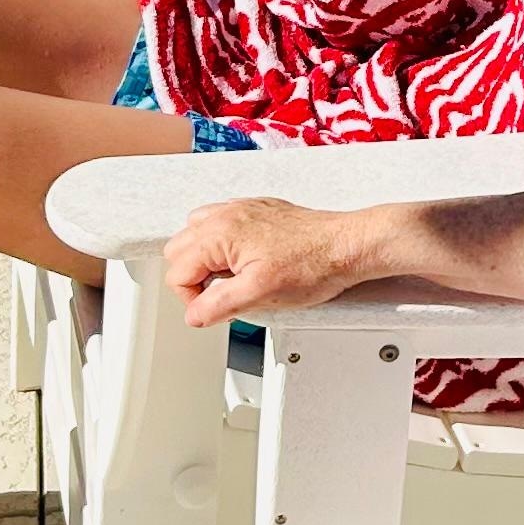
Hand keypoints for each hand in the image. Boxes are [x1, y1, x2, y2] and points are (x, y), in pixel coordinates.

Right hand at [166, 198, 377, 328]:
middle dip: (193, 277)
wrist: (346, 246)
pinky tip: (244, 262)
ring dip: (205, 259)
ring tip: (230, 279)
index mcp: (220, 233)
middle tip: (220, 296)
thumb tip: (195, 314)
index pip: (177, 272)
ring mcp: (242, 210)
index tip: (213, 309)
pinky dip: (222, 245)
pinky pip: (221, 224)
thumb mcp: (260, 295)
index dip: (191, 299)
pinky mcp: (257, 212)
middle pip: (179, 249)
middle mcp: (227, 215)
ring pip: (197, 234)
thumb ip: (218, 305)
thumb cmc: (313, 264)